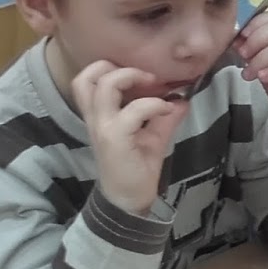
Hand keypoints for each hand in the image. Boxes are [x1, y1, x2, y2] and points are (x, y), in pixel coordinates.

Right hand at [72, 60, 188, 214]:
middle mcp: (95, 118)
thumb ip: (163, 116)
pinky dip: (152, 104)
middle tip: (146, 77)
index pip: (86, 79)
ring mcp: (103, 127)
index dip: (109, 68)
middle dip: (117, 67)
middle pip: (88, 76)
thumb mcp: (152, 137)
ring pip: (105, 86)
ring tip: (153, 85)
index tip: (140, 76)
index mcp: (98, 115)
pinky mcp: (114, 139)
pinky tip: (166, 110)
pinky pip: (132, 110)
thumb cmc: (136, 168)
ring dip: (131, 77)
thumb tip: (181, 97)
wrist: (129, 201)